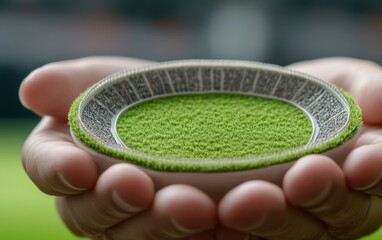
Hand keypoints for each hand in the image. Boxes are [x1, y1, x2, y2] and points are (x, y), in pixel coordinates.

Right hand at [20, 57, 216, 238]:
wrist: (212, 107)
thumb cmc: (152, 95)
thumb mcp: (115, 80)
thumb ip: (73, 85)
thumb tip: (32, 89)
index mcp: (79, 166)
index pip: (54, 173)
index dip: (58, 173)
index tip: (77, 166)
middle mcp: (110, 204)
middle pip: (100, 218)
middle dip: (115, 204)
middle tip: (138, 187)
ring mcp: (154, 222)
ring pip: (151, 237)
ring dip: (169, 225)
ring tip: (196, 206)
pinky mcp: (201, 230)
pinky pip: (208, 238)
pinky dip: (224, 228)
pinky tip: (240, 209)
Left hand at [217, 58, 381, 238]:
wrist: (253, 111)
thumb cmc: (305, 96)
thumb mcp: (339, 79)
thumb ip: (368, 86)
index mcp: (371, 163)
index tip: (361, 163)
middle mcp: (340, 203)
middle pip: (342, 214)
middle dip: (322, 197)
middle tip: (298, 179)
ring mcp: (298, 220)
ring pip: (292, 232)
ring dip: (268, 219)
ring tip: (238, 203)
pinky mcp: (255, 227)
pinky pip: (244, 236)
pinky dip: (228, 229)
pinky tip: (206, 212)